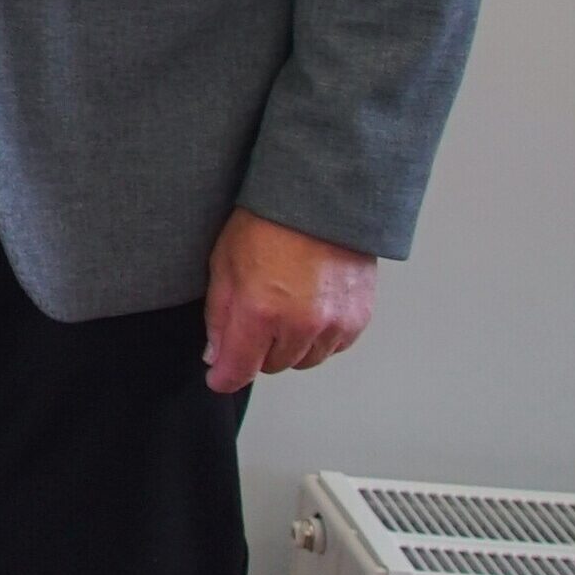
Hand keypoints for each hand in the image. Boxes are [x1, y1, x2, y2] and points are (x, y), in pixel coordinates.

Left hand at [203, 207, 378, 392]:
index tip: (218, 377)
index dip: (224, 376)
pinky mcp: (358, 318)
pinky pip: (333, 346)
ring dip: (290, 345)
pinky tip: (310, 306)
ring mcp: (334, 323)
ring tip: (284, 306)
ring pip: (305, 360)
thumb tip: (215, 354)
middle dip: (258, 349)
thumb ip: (219, 315)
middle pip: (272, 366)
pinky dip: (319, 336)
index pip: (240, 369)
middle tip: (254, 316)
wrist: (320, 196)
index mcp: (261, 311)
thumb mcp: (224, 263)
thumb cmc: (268, 221)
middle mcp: (301, 324)